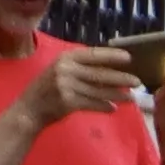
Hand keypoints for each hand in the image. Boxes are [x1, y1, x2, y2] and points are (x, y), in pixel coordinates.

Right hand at [28, 44, 148, 122]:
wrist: (27, 110)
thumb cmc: (46, 89)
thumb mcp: (60, 71)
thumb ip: (80, 68)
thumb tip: (111, 69)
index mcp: (65, 58)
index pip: (93, 54)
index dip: (112, 56)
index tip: (129, 58)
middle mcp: (66, 70)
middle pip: (100, 74)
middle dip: (120, 78)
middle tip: (137, 82)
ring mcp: (66, 86)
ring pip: (99, 91)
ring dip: (117, 95)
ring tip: (131, 98)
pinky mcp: (68, 102)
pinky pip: (92, 104)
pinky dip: (104, 107)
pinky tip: (113, 108)